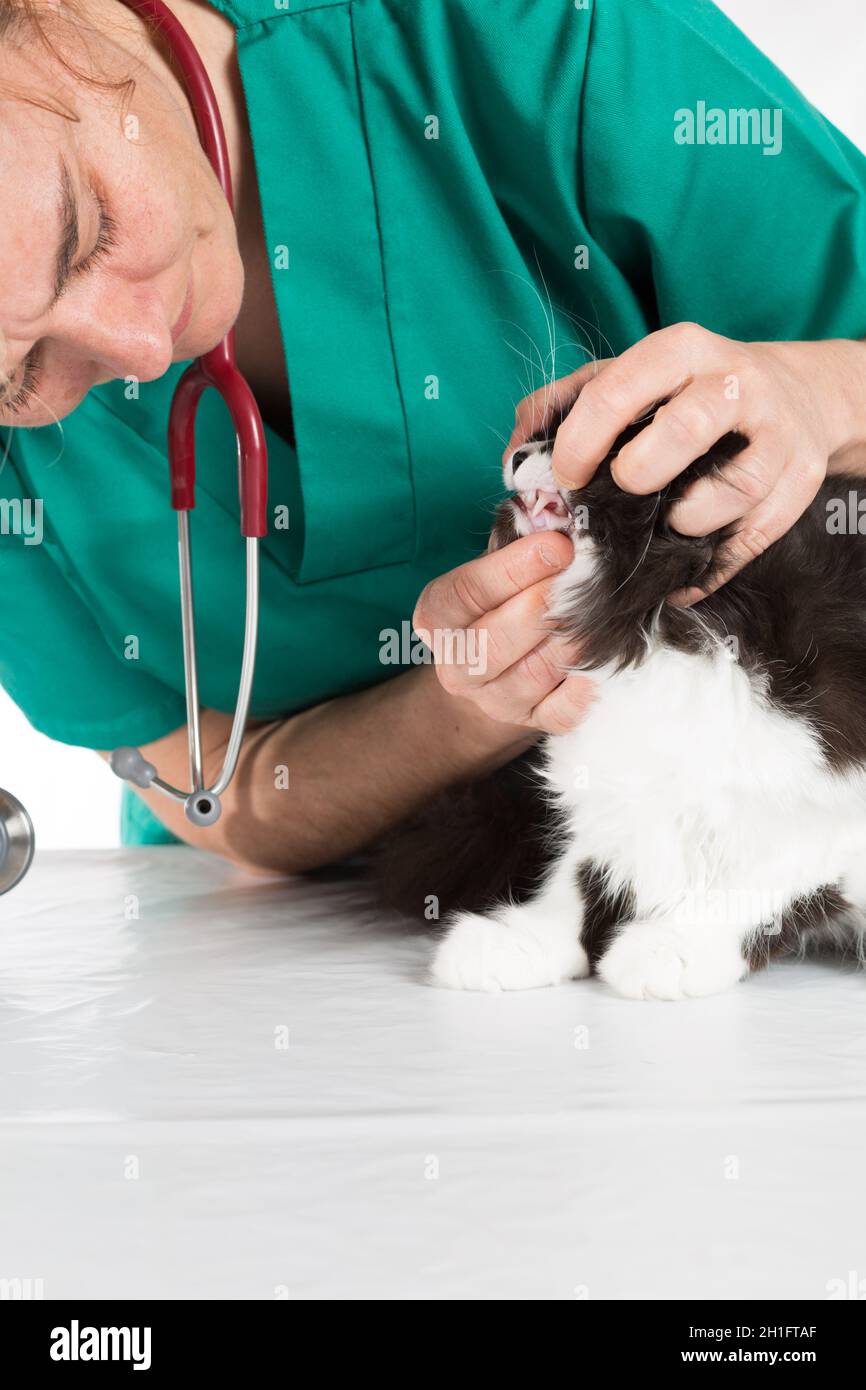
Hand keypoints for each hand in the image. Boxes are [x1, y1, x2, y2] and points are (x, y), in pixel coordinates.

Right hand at [414, 534, 595, 734]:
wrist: (499, 668)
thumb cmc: (503, 599)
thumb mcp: (497, 564)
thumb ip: (518, 538)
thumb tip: (561, 510)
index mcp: (438, 619)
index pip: (466, 593)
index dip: (513, 568)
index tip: (559, 545)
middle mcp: (458, 666)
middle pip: (496, 640)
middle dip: (548, 604)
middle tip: (588, 576)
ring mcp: (495, 701)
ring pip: (536, 673)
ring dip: (577, 637)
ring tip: (608, 607)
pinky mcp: (534, 724)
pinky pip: (565, 709)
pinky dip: (592, 681)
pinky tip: (612, 651)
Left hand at [507, 325, 865, 600]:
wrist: (795, 397)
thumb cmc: (685, 395)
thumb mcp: (627, 379)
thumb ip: (561, 408)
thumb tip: (516, 458)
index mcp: (680, 350)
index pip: (619, 390)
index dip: (580, 442)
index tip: (566, 476)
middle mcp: (735, 383)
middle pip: (686, 428)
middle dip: (640, 473)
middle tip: (623, 491)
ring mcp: (777, 433)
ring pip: (730, 491)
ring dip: (686, 522)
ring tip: (668, 522)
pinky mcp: (802, 480)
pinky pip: (753, 539)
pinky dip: (711, 567)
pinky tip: (684, 571)